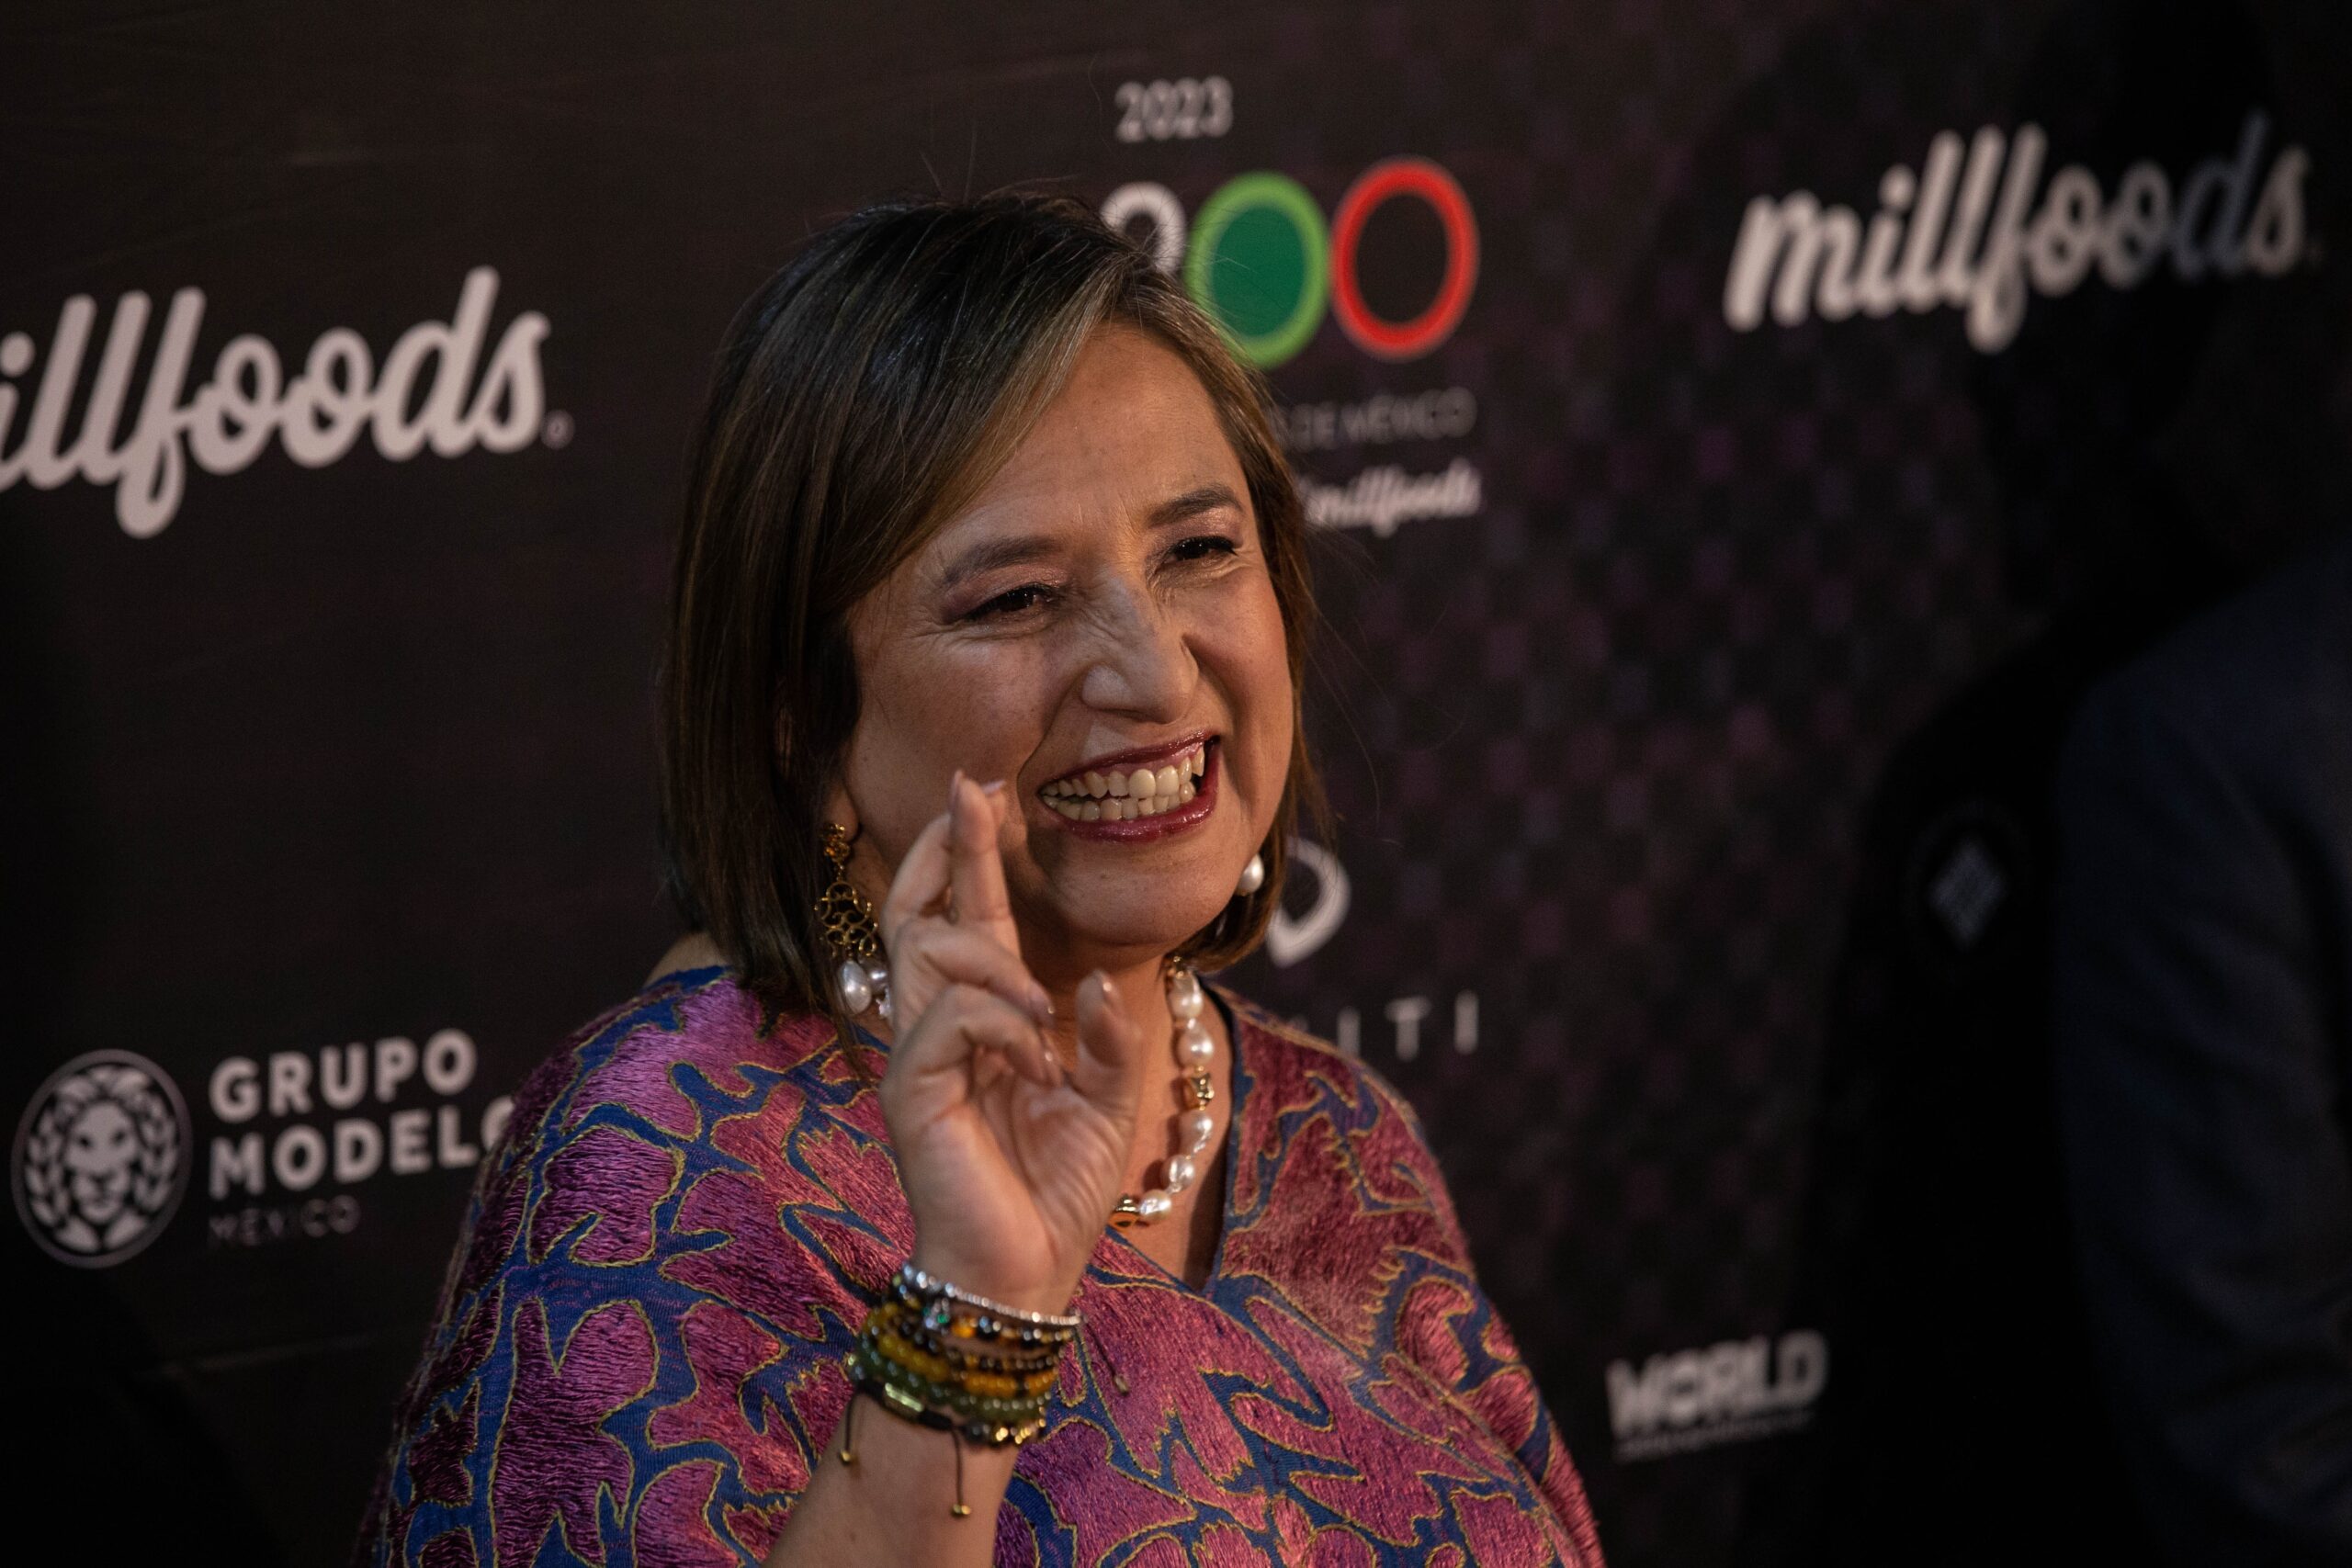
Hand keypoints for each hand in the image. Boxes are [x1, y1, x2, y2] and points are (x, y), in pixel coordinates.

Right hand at [874, 771, 1145, 1314]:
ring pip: (927, 951)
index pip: (965, 920)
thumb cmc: (1056, 1193)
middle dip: (949, 848)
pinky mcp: (911, 1092)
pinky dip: (1001, 1024)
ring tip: (1044, 1012)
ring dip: (996, 960)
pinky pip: (948, 1019)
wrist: (1026, 1276)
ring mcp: (917, 1059)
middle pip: (920, 912)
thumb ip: (1106, 1040)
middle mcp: (938, 1030)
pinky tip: (1037, 1062)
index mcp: (984, 1025)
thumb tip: (1086, 986)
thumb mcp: (1108, 1102)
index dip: (970, 855)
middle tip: (973, 791)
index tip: (984, 791)